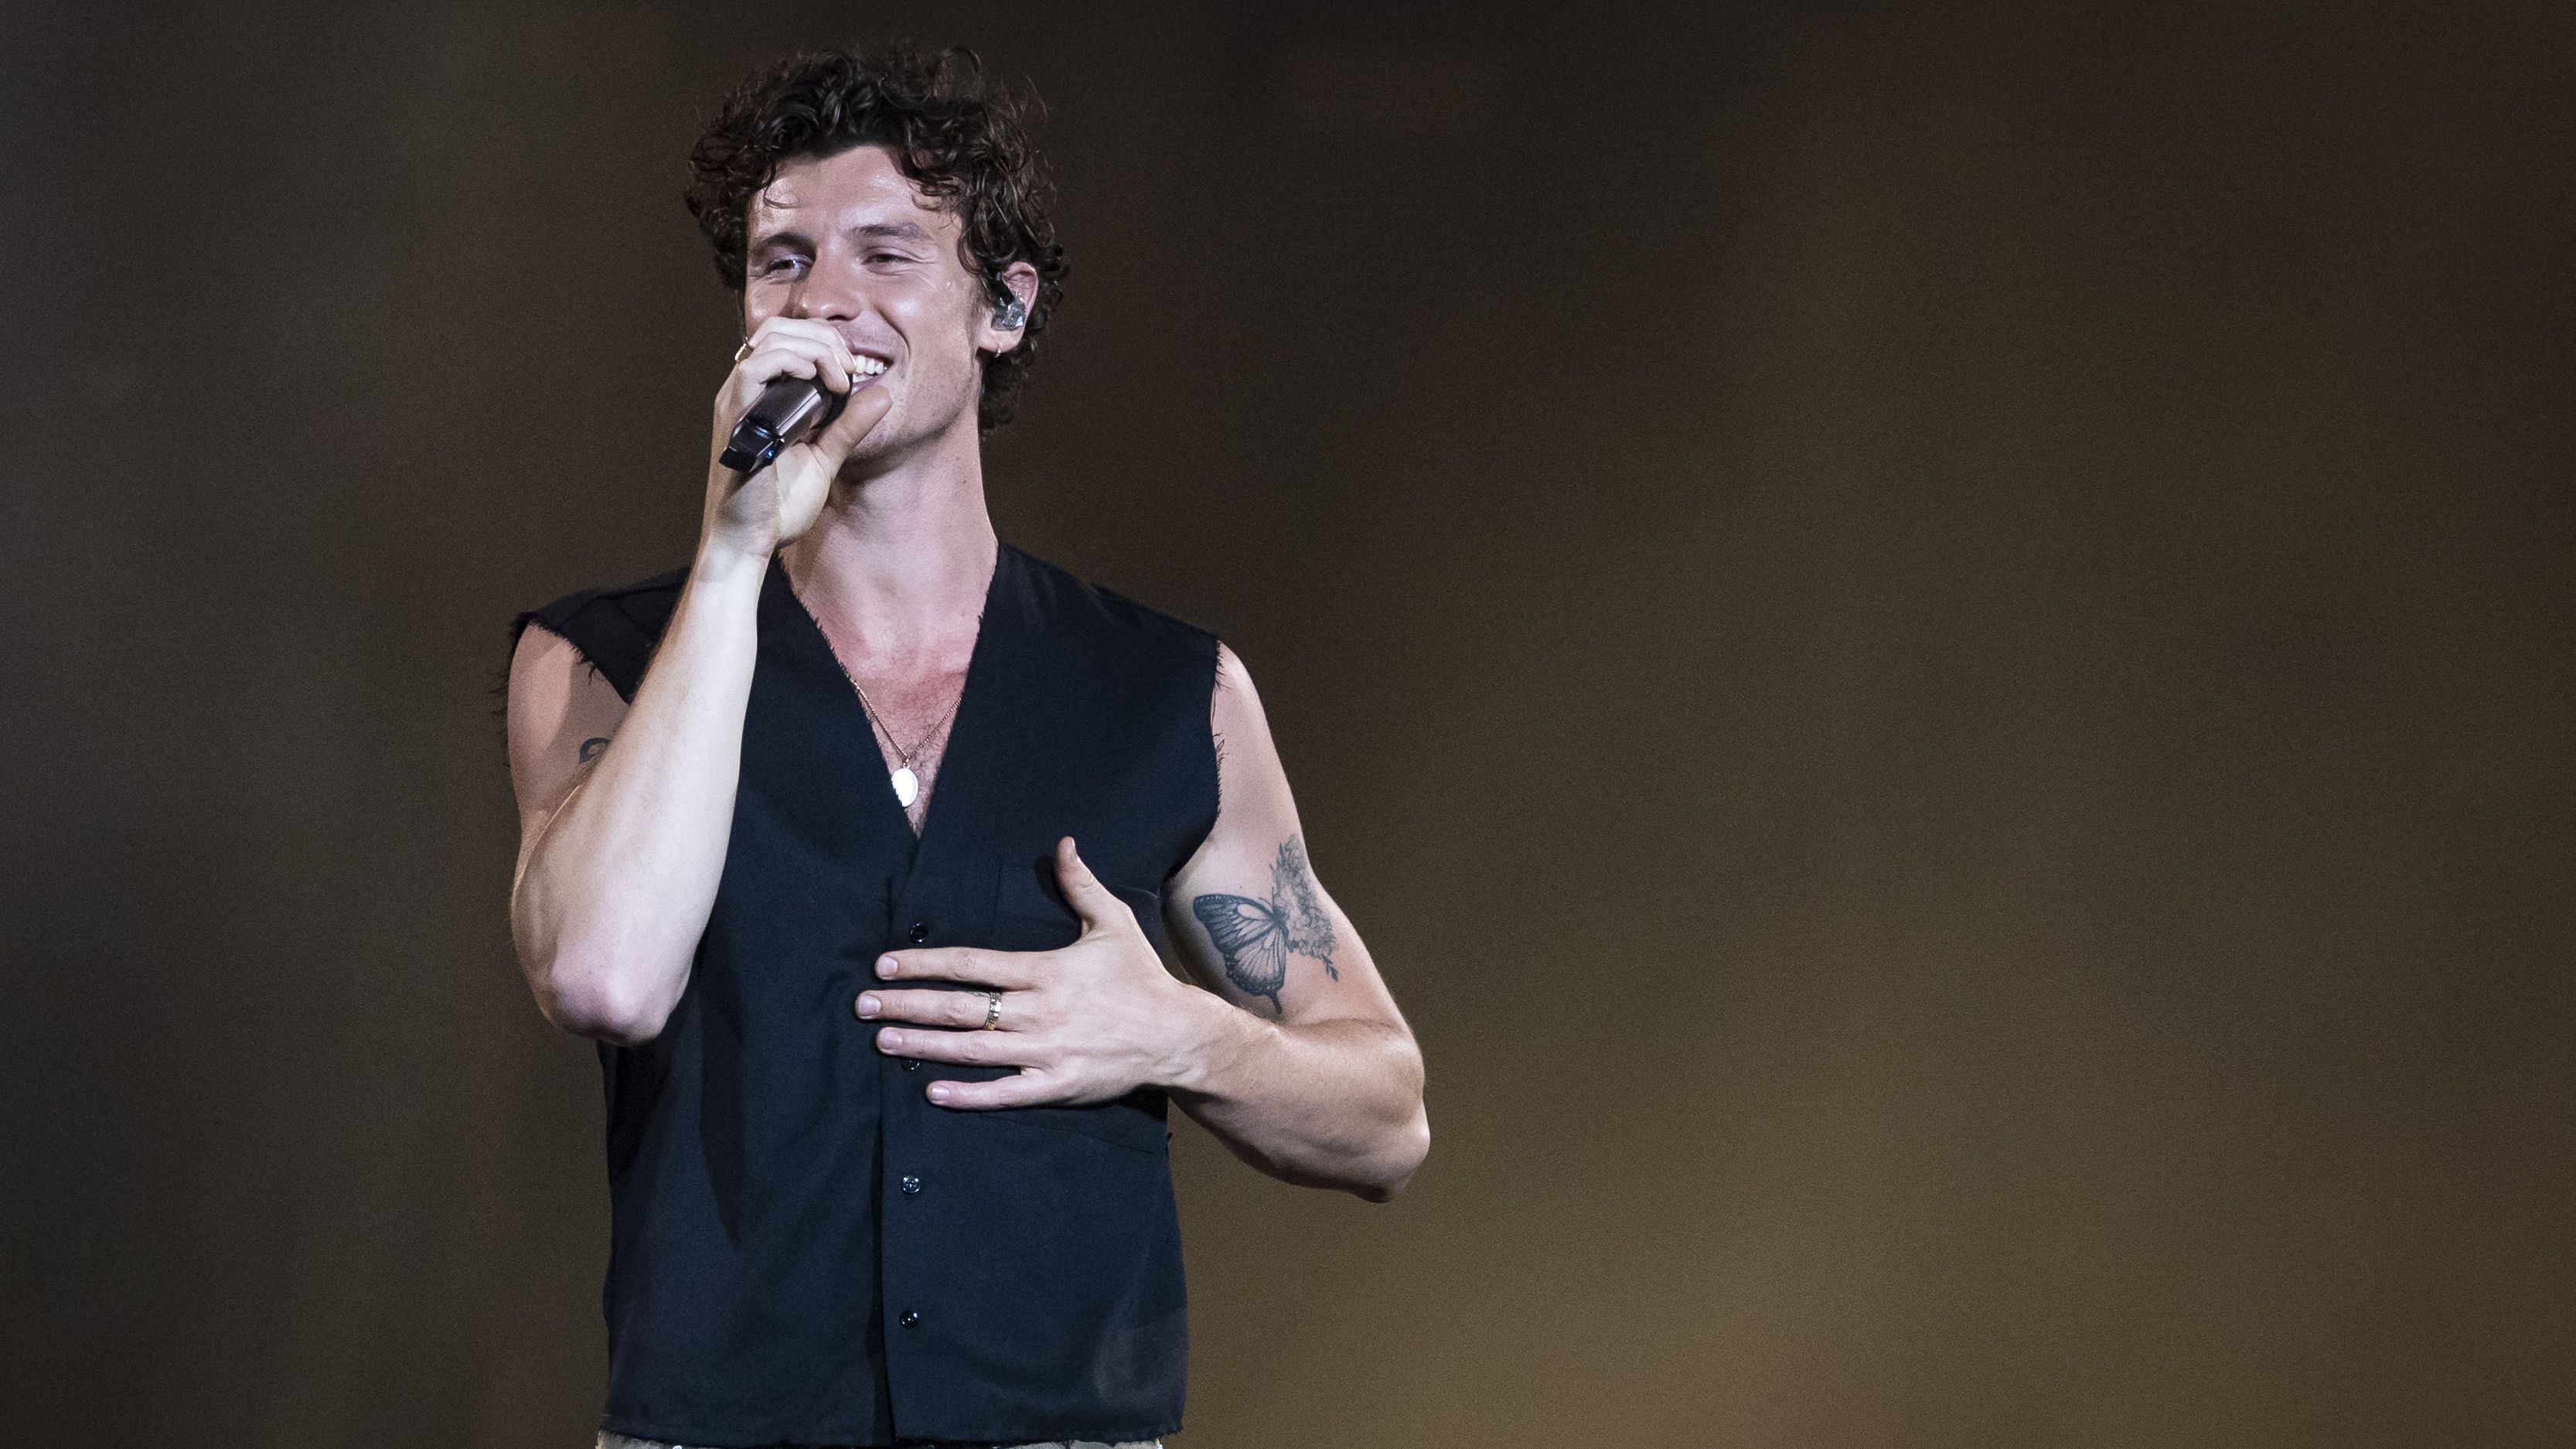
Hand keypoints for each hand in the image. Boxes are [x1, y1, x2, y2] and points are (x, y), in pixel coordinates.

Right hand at [700, 317, 893, 561]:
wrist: (749, 541)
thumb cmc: (777, 507)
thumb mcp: (824, 458)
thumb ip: (848, 427)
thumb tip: (884, 395)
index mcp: (764, 397)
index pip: (788, 338)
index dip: (824, 341)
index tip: (853, 370)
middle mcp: (745, 392)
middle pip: (779, 329)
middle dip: (823, 338)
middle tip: (850, 368)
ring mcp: (736, 401)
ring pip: (769, 338)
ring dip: (813, 347)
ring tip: (838, 379)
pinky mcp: (734, 415)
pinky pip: (755, 367)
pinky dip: (791, 361)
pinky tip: (815, 380)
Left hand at [856, 837, 1234, 1107]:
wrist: (1177, 1035)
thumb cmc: (1141, 977)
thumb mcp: (1113, 922)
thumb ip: (1081, 885)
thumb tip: (1062, 843)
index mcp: (1045, 970)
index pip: (971, 964)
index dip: (924, 964)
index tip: (886, 966)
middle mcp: (1039, 1011)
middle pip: (960, 1008)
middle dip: (907, 1007)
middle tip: (864, 1008)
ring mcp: (1046, 1051)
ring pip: (973, 1049)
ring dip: (924, 1047)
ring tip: (883, 1042)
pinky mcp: (1056, 1085)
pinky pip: (1005, 1092)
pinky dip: (968, 1093)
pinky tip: (933, 1091)